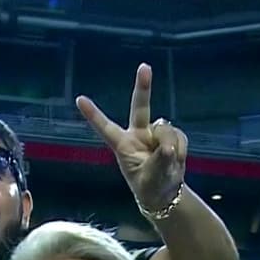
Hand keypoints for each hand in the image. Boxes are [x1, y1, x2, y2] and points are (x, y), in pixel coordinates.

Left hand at [75, 63, 187, 211]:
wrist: (167, 192)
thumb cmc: (151, 187)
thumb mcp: (151, 179)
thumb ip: (159, 162)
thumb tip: (168, 147)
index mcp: (123, 145)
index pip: (105, 128)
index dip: (93, 114)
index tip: (79, 99)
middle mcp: (137, 134)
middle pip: (140, 108)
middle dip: (143, 87)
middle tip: (144, 67)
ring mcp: (154, 133)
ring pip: (166, 130)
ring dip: (171, 146)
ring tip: (168, 164)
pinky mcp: (170, 135)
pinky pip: (179, 136)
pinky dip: (181, 149)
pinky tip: (176, 160)